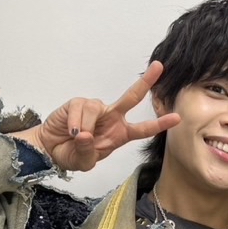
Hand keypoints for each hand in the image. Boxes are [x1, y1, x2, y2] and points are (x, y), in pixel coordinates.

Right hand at [10, 61, 179, 171]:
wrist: (50, 149)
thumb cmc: (72, 154)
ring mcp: (96, 109)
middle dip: (146, 82)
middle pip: (131, 97)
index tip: (177, 118)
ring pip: (97, 110)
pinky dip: (75, 123)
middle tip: (160, 66)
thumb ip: (88, 152)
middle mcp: (112, 118)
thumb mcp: (83, 162)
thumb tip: (86, 135)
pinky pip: (80, 109)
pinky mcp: (79, 103)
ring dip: (85, 127)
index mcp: (119, 134)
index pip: (142, 129)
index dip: (159, 124)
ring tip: (76, 137)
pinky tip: (70, 130)